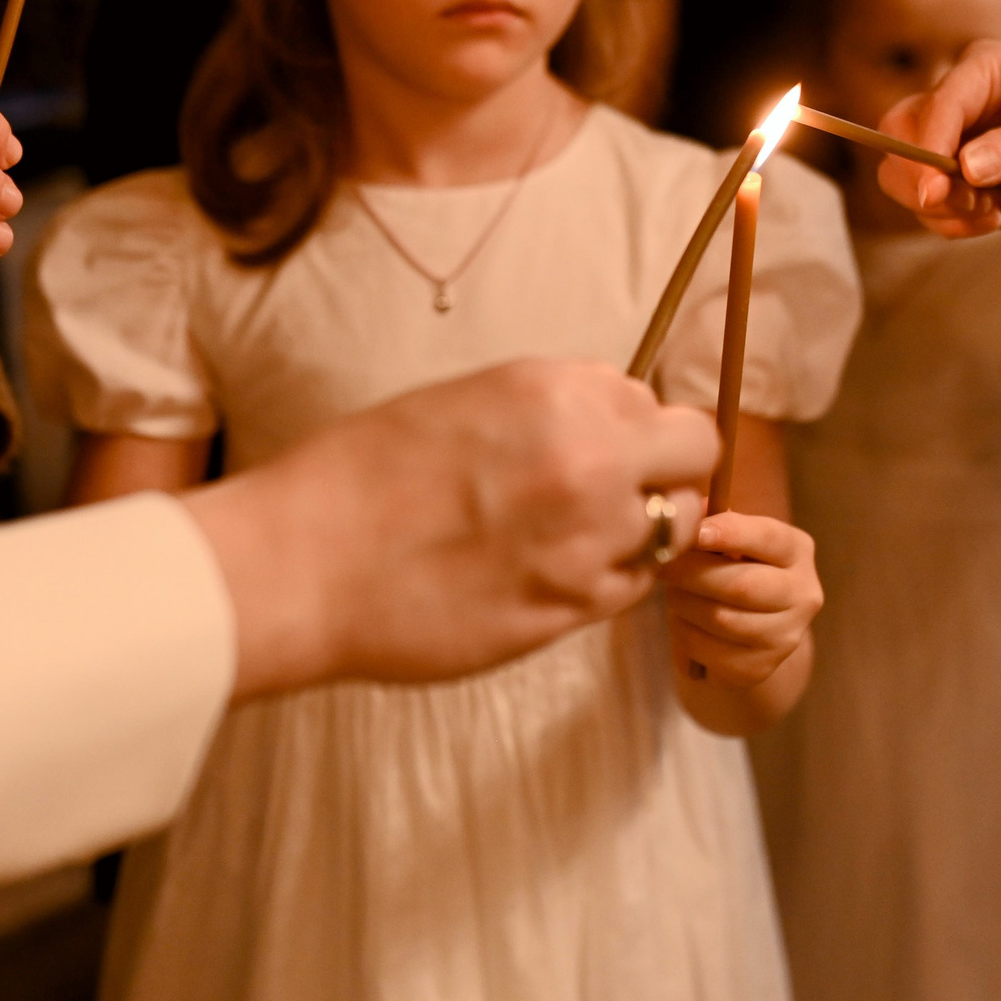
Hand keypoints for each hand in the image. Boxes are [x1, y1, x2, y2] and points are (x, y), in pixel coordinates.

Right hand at [182, 359, 717, 698]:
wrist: (305, 566)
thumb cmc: (357, 478)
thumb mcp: (462, 403)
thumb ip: (547, 410)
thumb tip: (600, 425)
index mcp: (554, 391)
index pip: (652, 400)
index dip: (634, 425)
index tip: (608, 443)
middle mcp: (590, 457)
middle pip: (695, 455)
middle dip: (670, 469)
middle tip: (624, 491)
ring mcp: (591, 539)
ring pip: (675, 528)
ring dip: (642, 529)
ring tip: (574, 538)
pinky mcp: (573, 609)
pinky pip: (631, 587)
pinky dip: (608, 580)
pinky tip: (551, 575)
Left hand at [666, 511, 821, 689]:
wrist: (744, 634)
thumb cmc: (729, 571)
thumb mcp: (727, 543)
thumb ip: (712, 523)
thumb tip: (688, 508)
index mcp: (796, 550)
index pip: (768, 537)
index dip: (730, 533)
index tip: (694, 531)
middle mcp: (804, 594)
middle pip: (743, 585)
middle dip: (693, 574)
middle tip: (662, 565)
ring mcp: (787, 636)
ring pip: (723, 620)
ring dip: (685, 605)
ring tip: (673, 594)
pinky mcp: (762, 668)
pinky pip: (711, 651)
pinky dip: (686, 635)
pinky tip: (683, 623)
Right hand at [877, 41, 1000, 235]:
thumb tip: (966, 167)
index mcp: (986, 71)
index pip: (936, 106)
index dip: (927, 149)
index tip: (937, 191)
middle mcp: (962, 103)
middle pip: (898, 137)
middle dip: (921, 179)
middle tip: (967, 204)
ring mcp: (957, 144)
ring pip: (903, 177)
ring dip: (940, 207)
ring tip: (991, 212)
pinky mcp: (962, 183)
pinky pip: (928, 209)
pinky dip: (951, 223)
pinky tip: (994, 217)